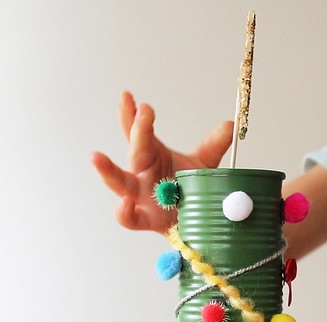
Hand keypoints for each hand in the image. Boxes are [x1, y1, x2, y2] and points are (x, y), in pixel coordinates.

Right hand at [91, 91, 233, 232]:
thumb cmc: (189, 188)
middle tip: (139, 109)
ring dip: (106, 170)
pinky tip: (125, 203)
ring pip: (118, 182)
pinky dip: (123, 211)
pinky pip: (128, 217)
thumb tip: (230, 125)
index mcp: (153, 155)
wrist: (193, 220)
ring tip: (96, 156)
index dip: (133, 115)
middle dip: (136, 129)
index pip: (140, 132)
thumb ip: (214, 146)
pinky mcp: (144, 218)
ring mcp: (139, 195)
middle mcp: (141, 173)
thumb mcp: (203, 165)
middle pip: (135, 150)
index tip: (129, 96)